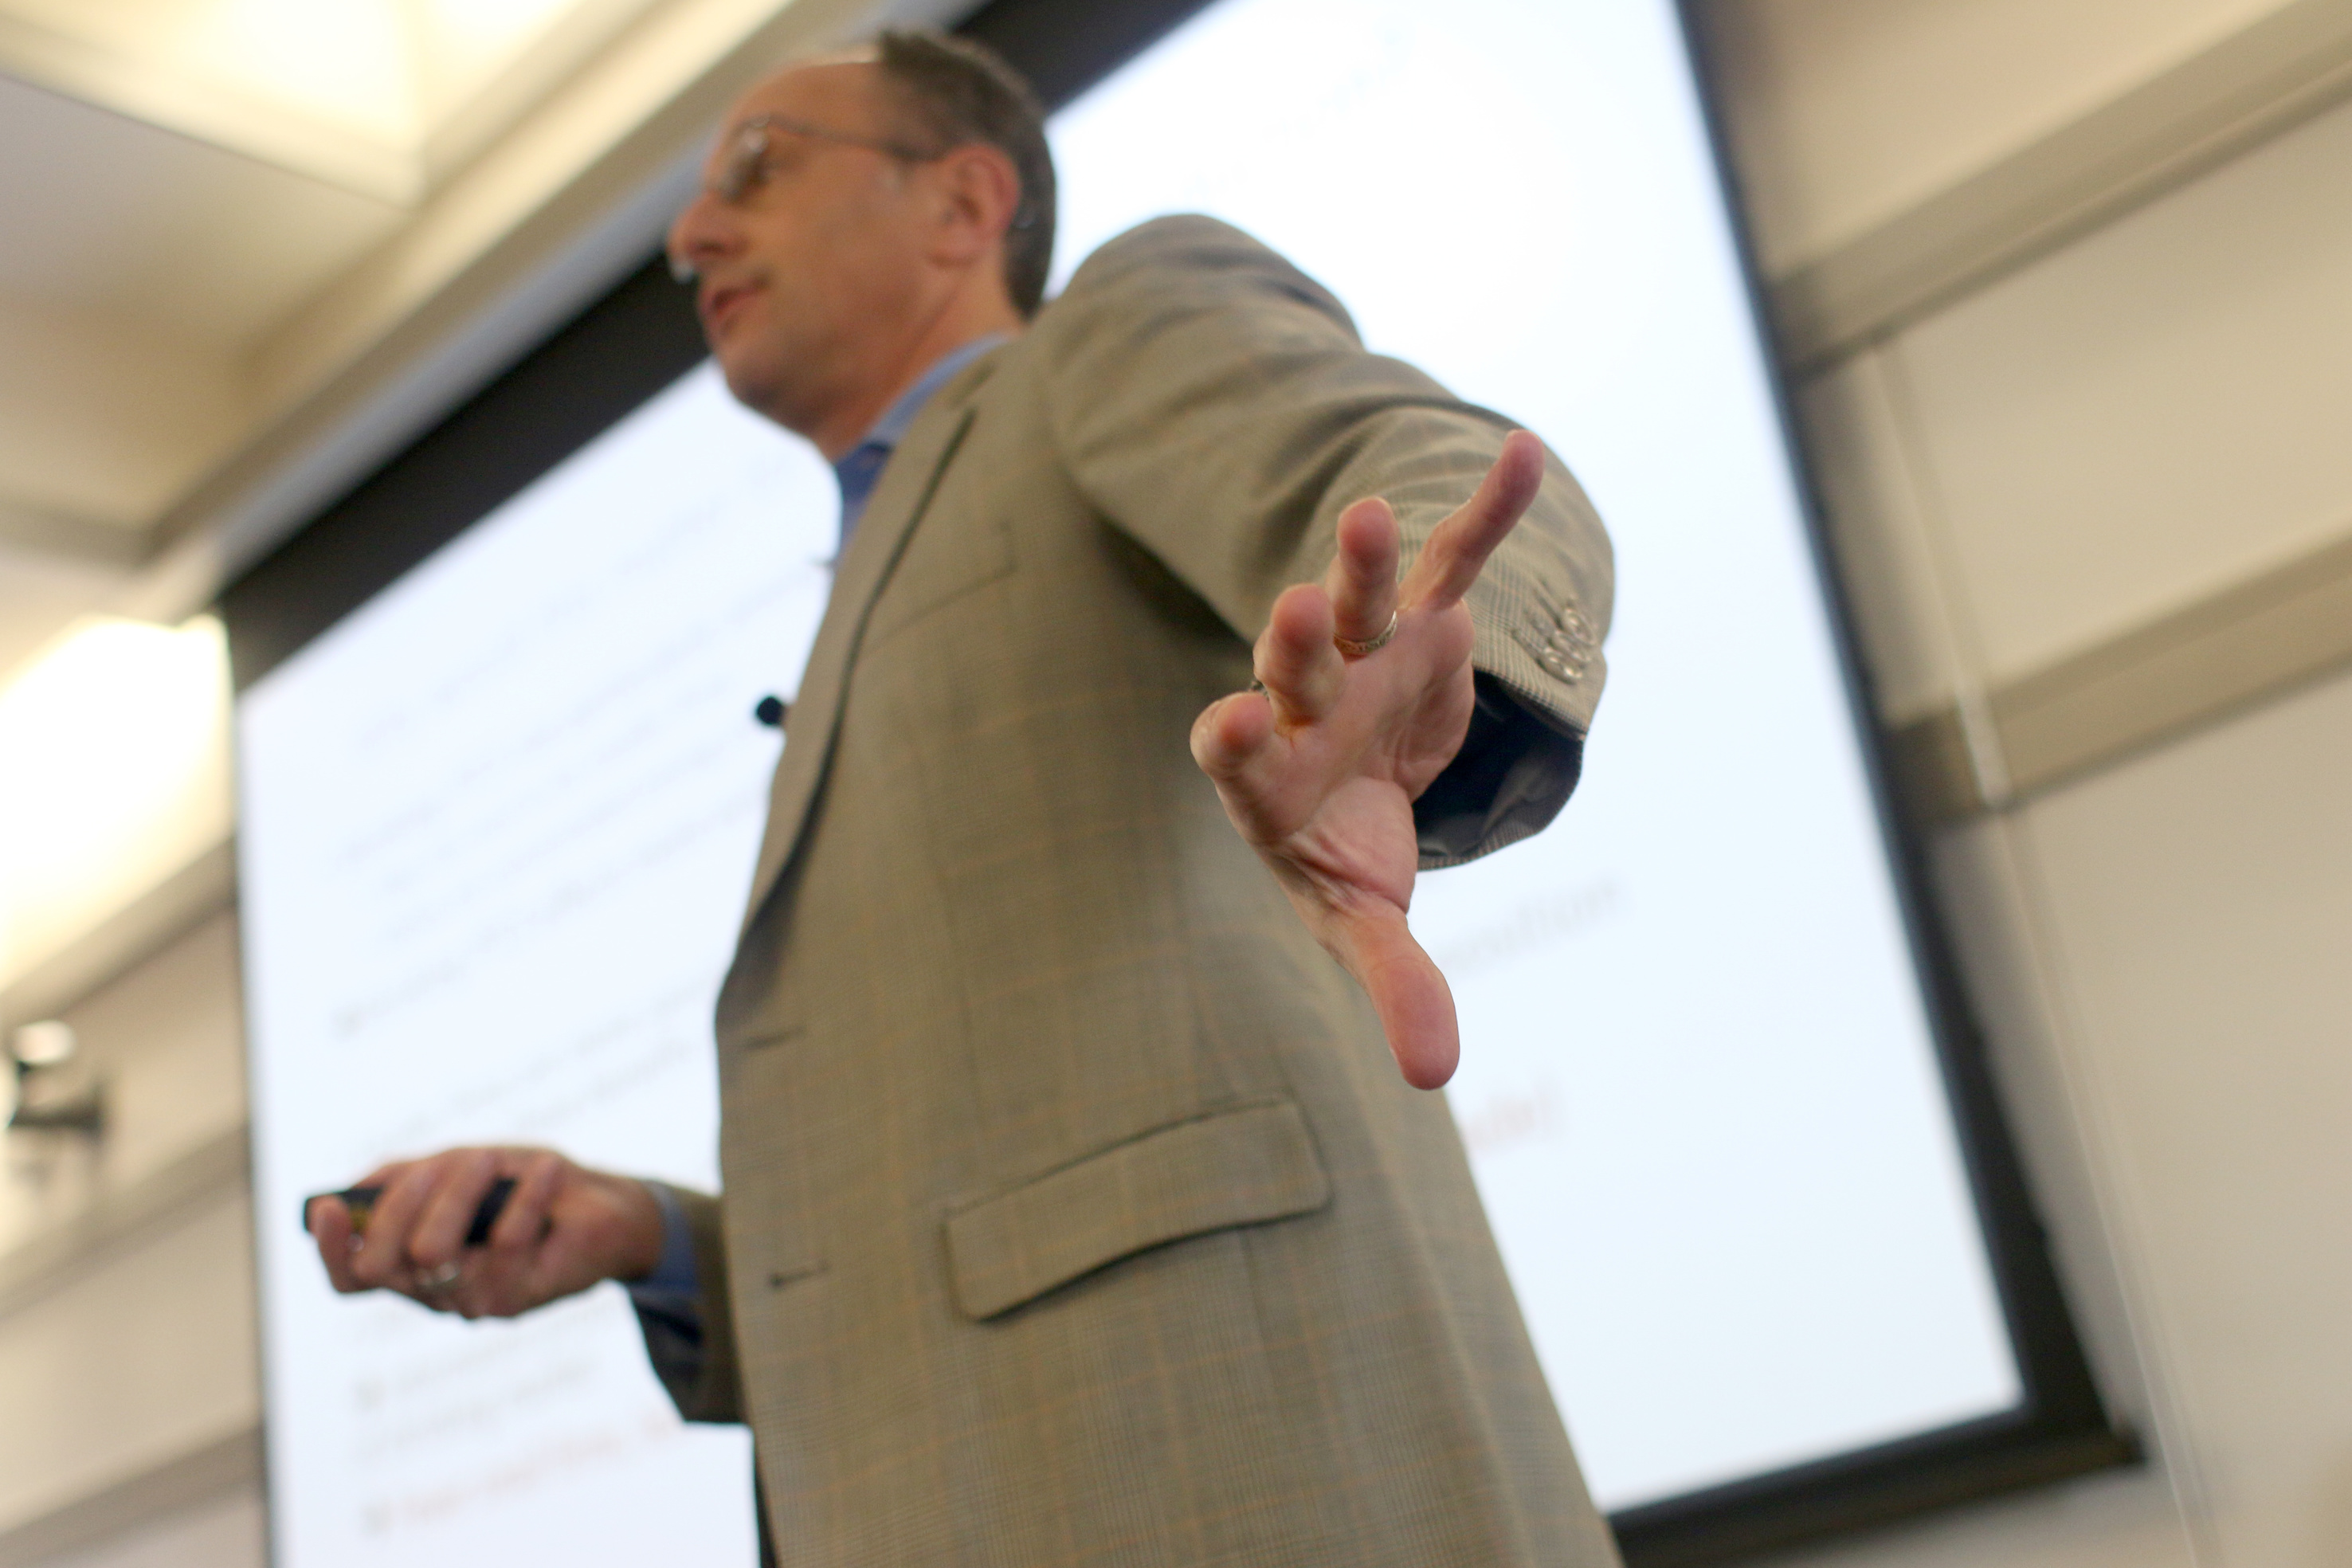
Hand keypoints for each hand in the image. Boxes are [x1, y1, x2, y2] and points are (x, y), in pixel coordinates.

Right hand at [307, 1146, 665, 1319]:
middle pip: (380, 1268)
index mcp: (410, 1266)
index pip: (350, 1278)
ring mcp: (477, 1300)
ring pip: (436, 1254)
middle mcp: (436, 1293)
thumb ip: (404, 1177)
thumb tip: (354, 1189)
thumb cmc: (522, 1186)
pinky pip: (507, 1245)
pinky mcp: (522, 1296)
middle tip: (437, 1165)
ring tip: (489, 1159)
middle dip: (398, 1209)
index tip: (327, 1207)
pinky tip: (545, 1170)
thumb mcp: (457, 1167)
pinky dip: (526, 1196)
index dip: (329, 1249)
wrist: (603, 1207)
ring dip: (459, 1194)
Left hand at [1191, 430, 1547, 1089]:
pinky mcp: (1422, 625)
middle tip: (1287, 612)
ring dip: (1361, 563)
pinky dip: (1485, 514)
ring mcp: (1362, 655)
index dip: (1231, 741)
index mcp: (1270, 781)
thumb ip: (1393, 985)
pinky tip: (1520, 452)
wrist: (1358, 783)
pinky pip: (1453, 560)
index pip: (1235, 754)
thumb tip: (1436, 1079)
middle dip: (1293, 642)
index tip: (1228, 729)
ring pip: (1356, 601)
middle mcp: (1305, 706)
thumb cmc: (1343, 856)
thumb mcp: (1363, 921)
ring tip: (1371, 513)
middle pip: (1293, 667)